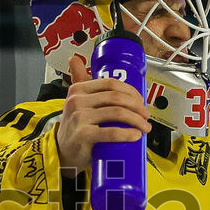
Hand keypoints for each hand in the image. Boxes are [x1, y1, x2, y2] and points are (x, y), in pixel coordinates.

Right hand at [56, 55, 150, 175]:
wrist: (63, 150)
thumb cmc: (75, 126)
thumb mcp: (76, 101)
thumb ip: (78, 80)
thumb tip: (73, 58)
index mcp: (78, 89)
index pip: (111, 83)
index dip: (131, 91)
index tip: (141, 101)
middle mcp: (77, 101)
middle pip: (116, 97)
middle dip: (137, 106)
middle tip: (146, 116)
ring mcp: (79, 118)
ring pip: (117, 113)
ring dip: (137, 120)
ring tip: (144, 127)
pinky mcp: (83, 135)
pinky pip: (111, 132)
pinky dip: (127, 134)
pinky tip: (135, 135)